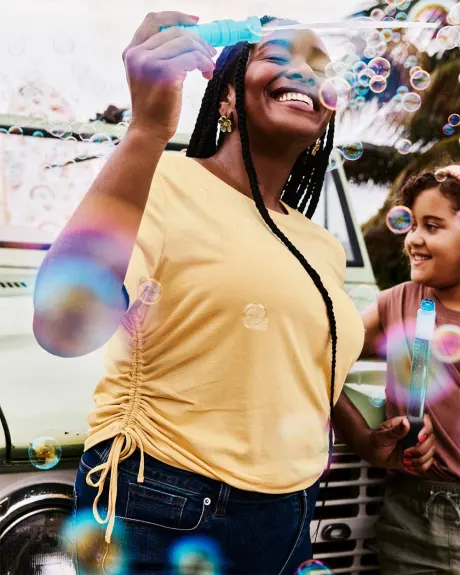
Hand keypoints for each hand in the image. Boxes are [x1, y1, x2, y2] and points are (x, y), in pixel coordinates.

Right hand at [122, 11, 216, 139]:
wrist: (149, 130)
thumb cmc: (154, 106)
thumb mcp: (148, 75)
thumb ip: (159, 55)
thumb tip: (189, 38)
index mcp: (132, 51)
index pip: (153, 20)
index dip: (177, 16)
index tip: (196, 22)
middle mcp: (137, 54)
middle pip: (175, 31)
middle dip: (198, 40)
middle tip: (211, 54)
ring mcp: (150, 63)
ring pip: (186, 42)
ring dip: (203, 53)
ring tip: (209, 66)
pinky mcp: (165, 74)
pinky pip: (191, 58)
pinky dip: (204, 63)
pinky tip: (207, 73)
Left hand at [367, 413, 434, 473]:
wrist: (372, 453)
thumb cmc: (375, 440)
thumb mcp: (381, 436)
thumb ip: (394, 431)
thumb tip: (405, 422)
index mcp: (406, 424)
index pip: (424, 420)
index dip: (426, 429)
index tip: (419, 439)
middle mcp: (415, 433)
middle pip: (431, 438)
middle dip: (421, 449)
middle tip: (406, 453)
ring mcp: (417, 445)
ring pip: (431, 451)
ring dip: (420, 459)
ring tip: (405, 460)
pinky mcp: (417, 457)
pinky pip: (427, 462)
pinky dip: (420, 466)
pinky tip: (408, 465)